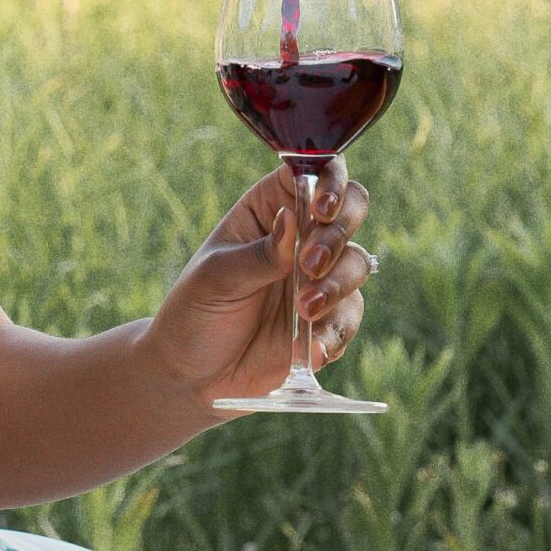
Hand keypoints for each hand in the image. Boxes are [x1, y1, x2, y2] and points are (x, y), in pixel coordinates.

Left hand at [140, 158, 375, 411]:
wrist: (193, 376)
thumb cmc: (195, 312)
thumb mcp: (217, 278)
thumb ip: (260, 253)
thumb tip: (292, 221)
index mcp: (271, 209)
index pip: (314, 173)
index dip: (330, 181)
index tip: (321, 209)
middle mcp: (301, 236)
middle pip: (351, 211)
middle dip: (338, 235)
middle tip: (310, 264)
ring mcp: (319, 278)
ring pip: (358, 263)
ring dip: (338, 285)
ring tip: (304, 311)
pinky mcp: (329, 319)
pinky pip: (351, 316)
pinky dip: (336, 331)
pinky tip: (311, 350)